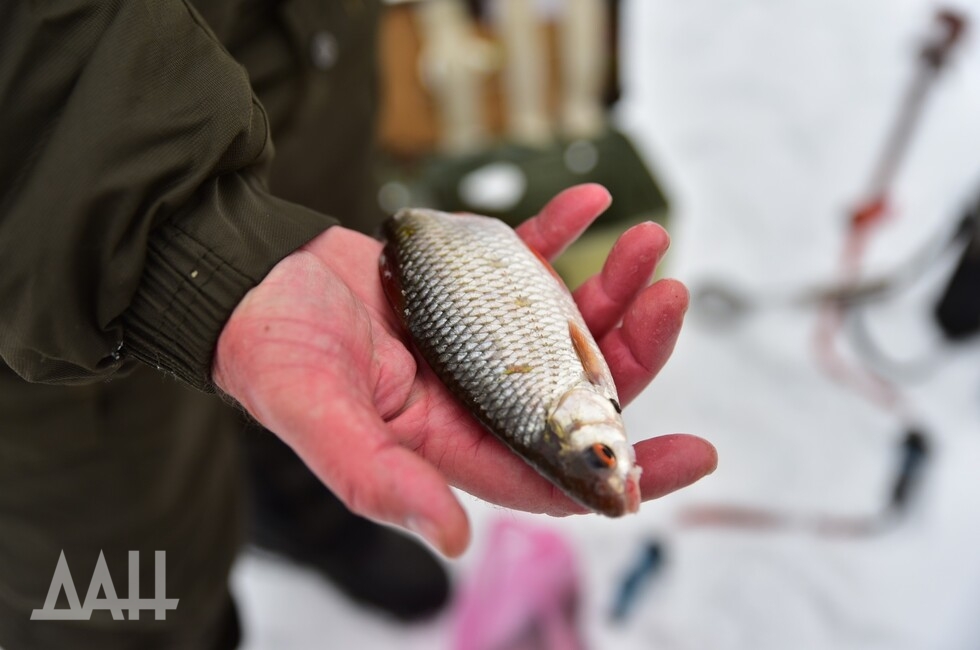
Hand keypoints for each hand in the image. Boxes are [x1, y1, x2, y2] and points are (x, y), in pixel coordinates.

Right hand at [213, 184, 715, 556]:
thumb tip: (450, 537)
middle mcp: (478, 396)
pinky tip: (590, 203)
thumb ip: (377, 477)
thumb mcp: (318, 416)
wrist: (251, 282)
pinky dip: (561, 232)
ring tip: (648, 242)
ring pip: (568, 323)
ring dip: (614, 286)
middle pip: (580, 389)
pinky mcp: (469, 288)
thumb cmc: (273, 354)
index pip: (554, 474)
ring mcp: (480, 339)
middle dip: (636, 350)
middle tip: (671, 299)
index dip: (627, 471)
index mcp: (452, 442)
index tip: (696, 456)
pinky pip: (528, 262)